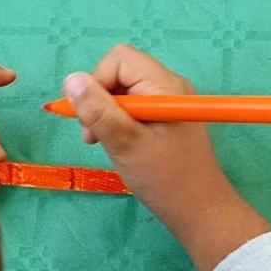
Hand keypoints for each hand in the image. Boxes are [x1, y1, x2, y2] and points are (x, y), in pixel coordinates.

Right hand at [58, 44, 270, 270]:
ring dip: (106, 112)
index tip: (89, 117)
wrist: (199, 210)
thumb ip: (97, 109)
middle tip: (92, 135)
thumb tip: (71, 79)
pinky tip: (117, 144)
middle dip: (99, 98)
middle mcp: (170, 85)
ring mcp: (170, 101)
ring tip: (102, 142)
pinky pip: (134, 106)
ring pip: (124, 90)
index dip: (97, 82)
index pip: (119, 59)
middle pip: (120, 72)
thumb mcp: (124, 143)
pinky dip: (119, 121)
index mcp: (165, 85)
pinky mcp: (167, 117)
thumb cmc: (164, 178)